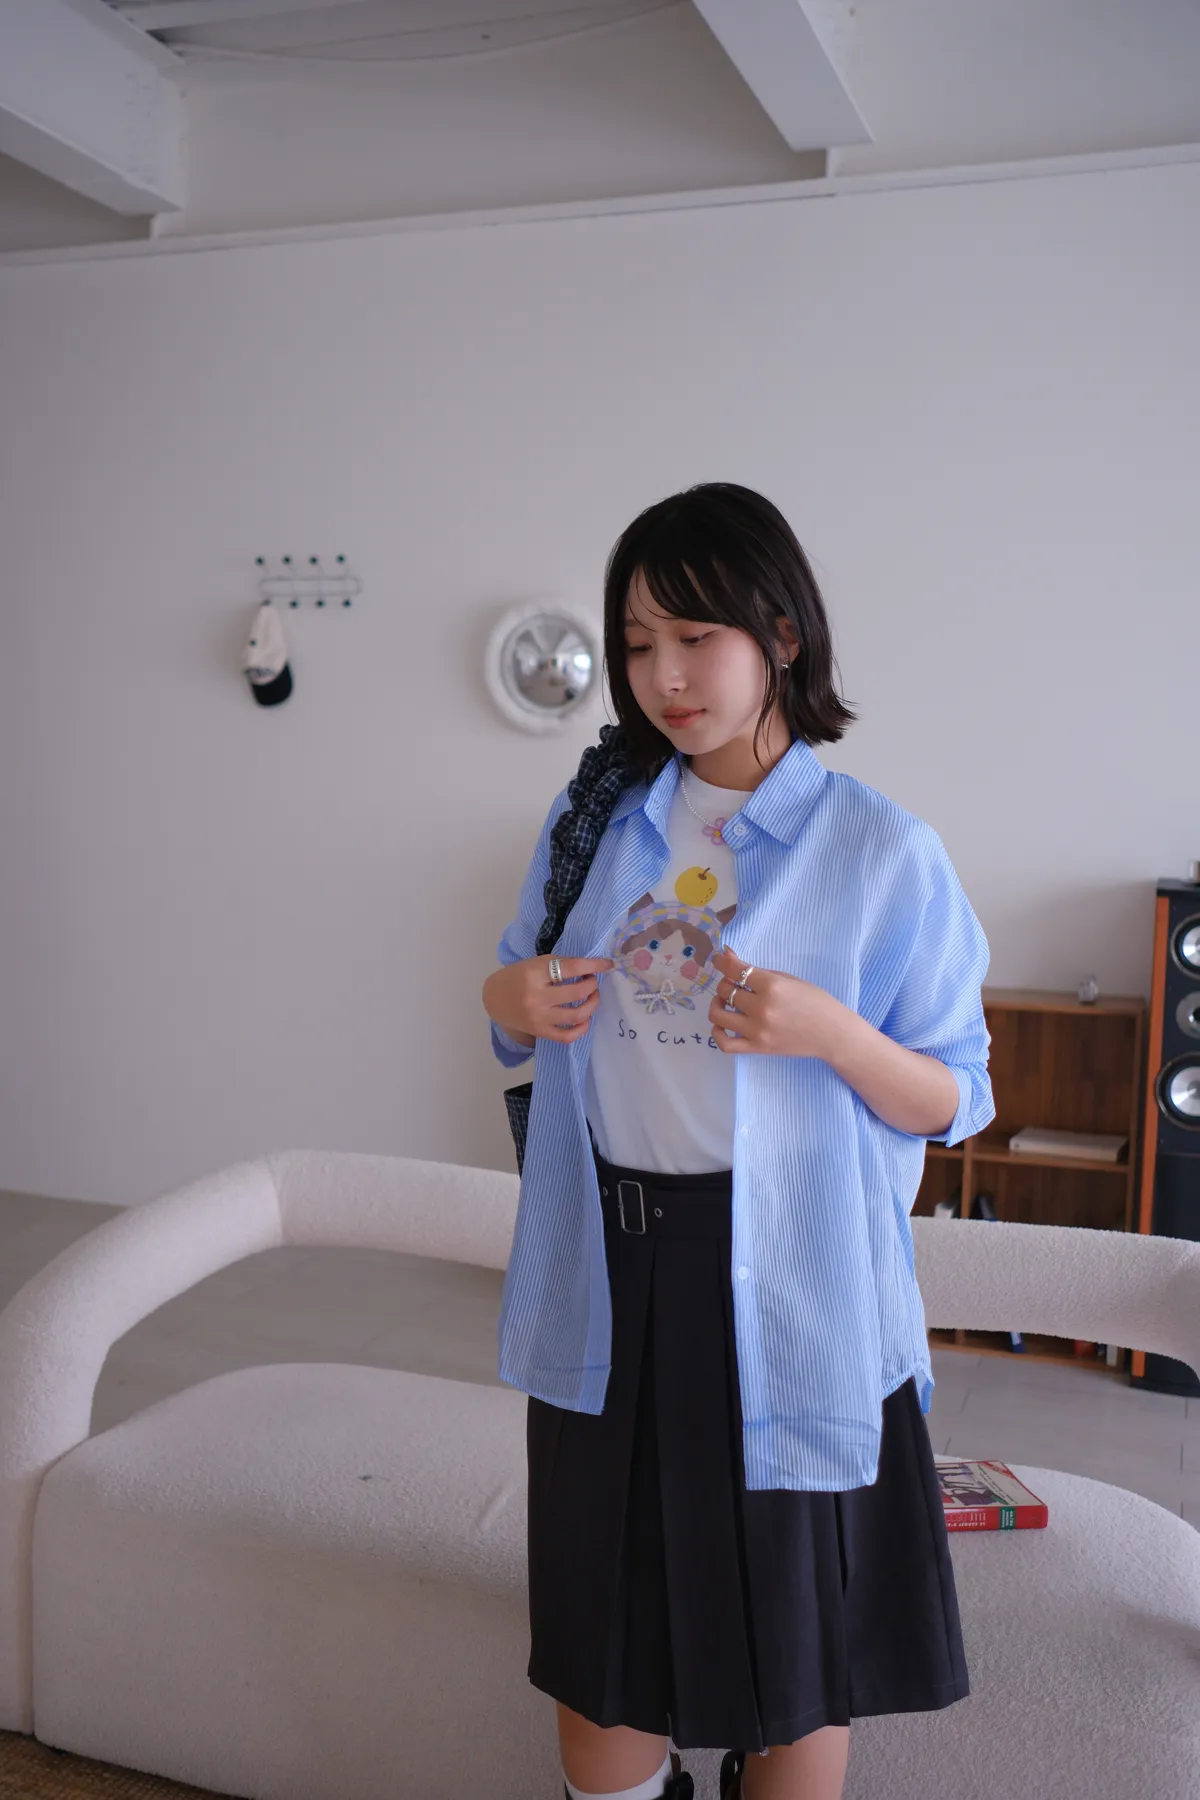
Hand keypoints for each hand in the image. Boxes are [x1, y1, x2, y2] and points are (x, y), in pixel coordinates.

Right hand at [483, 955, 614, 1045]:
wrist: (495, 998)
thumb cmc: (517, 976)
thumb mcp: (535, 963)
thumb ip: (560, 965)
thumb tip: (592, 968)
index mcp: (534, 973)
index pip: (572, 967)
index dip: (595, 965)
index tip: (607, 964)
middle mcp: (537, 996)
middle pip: (577, 992)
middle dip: (592, 984)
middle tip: (592, 981)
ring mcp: (539, 1017)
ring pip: (577, 1014)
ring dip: (592, 1004)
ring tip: (592, 996)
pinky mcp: (540, 1031)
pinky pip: (568, 1035)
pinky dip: (582, 1028)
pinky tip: (585, 1018)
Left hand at [708, 946, 841, 1057]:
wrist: (832, 1034)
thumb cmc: (815, 1002)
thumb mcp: (789, 979)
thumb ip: (756, 970)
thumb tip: (728, 955)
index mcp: (772, 986)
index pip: (734, 970)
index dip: (721, 962)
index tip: (718, 960)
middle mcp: (762, 1008)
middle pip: (725, 990)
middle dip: (726, 983)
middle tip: (735, 984)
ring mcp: (758, 1031)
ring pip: (718, 1015)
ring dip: (717, 1004)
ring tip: (726, 1002)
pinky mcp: (757, 1048)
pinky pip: (725, 1044)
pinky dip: (717, 1033)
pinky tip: (723, 1024)